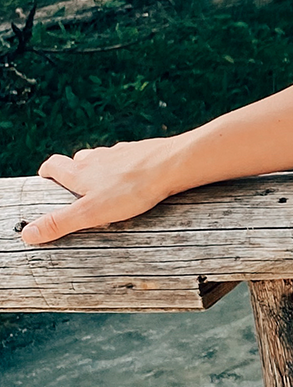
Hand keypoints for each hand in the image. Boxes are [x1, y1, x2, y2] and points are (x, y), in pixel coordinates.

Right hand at [20, 137, 187, 245]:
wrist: (172, 165)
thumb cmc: (131, 190)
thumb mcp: (90, 212)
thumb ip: (60, 222)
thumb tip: (27, 233)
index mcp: (80, 171)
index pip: (54, 165)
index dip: (47, 172)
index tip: (45, 179)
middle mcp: (97, 158)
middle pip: (78, 160)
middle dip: (73, 172)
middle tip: (75, 189)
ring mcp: (121, 153)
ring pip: (103, 159)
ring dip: (100, 169)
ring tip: (105, 187)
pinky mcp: (143, 153)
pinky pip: (129, 159)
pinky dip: (125, 168)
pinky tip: (135, 179)